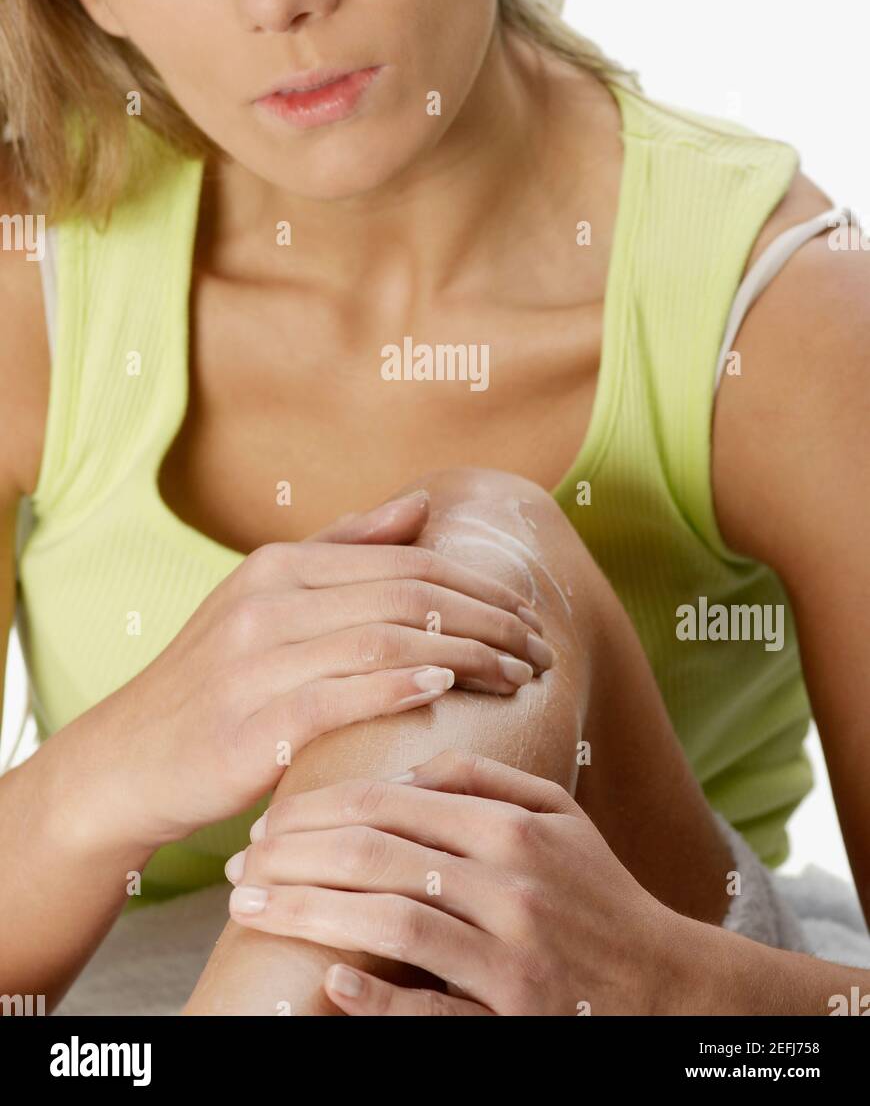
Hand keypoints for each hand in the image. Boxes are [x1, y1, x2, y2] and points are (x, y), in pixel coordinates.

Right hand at [77, 498, 546, 852]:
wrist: (127, 760)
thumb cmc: (213, 680)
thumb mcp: (265, 598)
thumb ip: (343, 551)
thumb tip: (421, 507)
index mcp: (280, 566)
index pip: (407, 563)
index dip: (479, 586)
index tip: (529, 614)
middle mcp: (268, 603)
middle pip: (408, 596)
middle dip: (489, 620)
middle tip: (540, 649)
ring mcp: (256, 662)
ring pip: (386, 641)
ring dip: (465, 656)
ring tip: (517, 676)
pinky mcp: (251, 726)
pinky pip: (340, 697)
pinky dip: (399, 688)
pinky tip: (445, 690)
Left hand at [222, 749, 684, 1015]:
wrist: (669, 985)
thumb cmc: (599, 892)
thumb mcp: (558, 817)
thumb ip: (484, 780)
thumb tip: (406, 769)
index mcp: (512, 829)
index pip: (391, 805)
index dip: (318, 810)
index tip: (268, 821)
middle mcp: (510, 887)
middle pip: (378, 858)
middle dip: (296, 857)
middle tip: (240, 865)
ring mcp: (511, 958)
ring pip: (391, 924)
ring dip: (310, 914)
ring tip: (253, 909)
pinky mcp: (514, 1020)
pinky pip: (434, 1011)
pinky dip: (379, 999)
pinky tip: (328, 983)